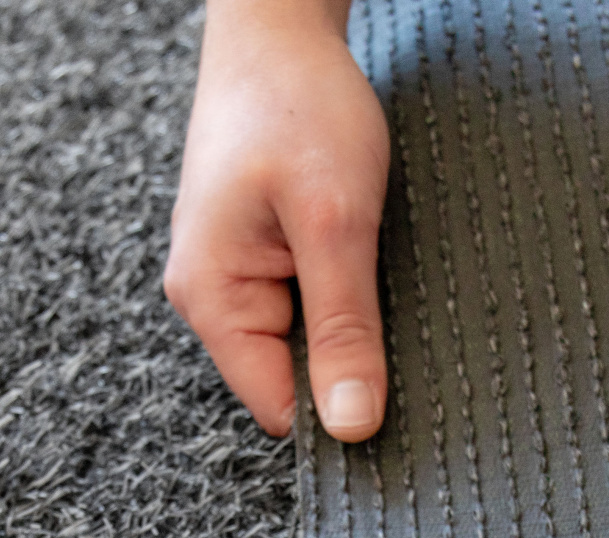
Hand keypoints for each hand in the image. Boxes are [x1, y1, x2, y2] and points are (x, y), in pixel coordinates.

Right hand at [163, 0, 389, 440]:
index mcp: (210, 299)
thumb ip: (343, 328)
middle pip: (292, 378)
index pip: (279, 408)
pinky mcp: (258, 252)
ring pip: (305, 339)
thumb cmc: (297, 106)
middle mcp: (210, 297)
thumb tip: (353, 427)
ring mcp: (233, 275)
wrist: (277, 26)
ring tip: (373, 262)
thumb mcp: (335, 222)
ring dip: (348, 317)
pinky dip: (342, 287)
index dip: (339, 408)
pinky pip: (306, 301)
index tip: (398, 388)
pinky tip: (360, 250)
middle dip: (347, 357)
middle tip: (393, 303)